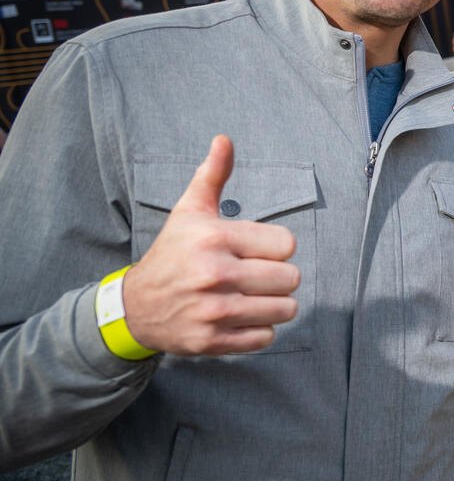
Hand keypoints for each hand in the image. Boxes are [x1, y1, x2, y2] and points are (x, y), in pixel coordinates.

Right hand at [120, 135, 299, 355]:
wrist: (135, 307)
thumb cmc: (173, 253)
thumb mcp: (190, 211)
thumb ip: (212, 175)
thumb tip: (224, 139)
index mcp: (215, 239)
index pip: (287, 244)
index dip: (276, 248)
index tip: (257, 251)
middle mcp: (215, 275)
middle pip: (291, 279)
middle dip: (279, 278)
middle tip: (255, 276)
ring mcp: (213, 311)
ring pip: (285, 309)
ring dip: (274, 305)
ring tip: (251, 297)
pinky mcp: (212, 341)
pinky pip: (266, 337)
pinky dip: (258, 330)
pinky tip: (238, 318)